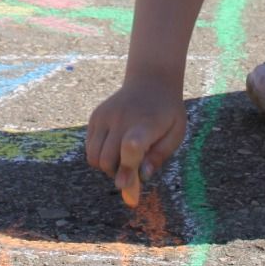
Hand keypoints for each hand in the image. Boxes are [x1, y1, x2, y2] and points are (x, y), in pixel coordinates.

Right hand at [85, 82, 186, 206]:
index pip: (132, 146)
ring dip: (106, 165)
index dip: (126, 167)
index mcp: (146, 124)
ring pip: (93, 156)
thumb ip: (159, 156)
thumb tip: (142, 177)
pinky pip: (89, 146)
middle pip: (106, 160)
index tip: (123, 184)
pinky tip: (114, 145)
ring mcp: (105, 116)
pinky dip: (98, 154)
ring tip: (122, 157)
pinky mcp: (95, 116)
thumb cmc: (166, 113)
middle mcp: (121, 118)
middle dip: (117, 173)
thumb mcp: (175, 133)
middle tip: (131, 168)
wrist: (151, 81)